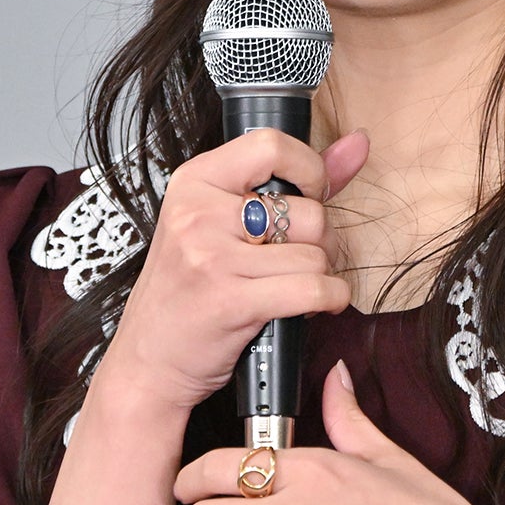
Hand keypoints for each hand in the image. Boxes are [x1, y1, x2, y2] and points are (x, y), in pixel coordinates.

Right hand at [93, 128, 369, 415]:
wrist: (147, 359)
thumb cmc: (187, 289)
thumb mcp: (222, 222)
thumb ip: (294, 180)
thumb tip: (357, 144)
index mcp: (194, 182)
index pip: (271, 145)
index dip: (310, 169)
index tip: (311, 193)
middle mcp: (198, 213)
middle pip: (308, 212)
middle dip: (320, 242)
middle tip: (296, 259)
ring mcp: (212, 257)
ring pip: (315, 255)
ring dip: (320, 276)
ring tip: (293, 285)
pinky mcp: (231, 301)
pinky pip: (314, 290)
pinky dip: (330, 300)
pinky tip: (315, 304)